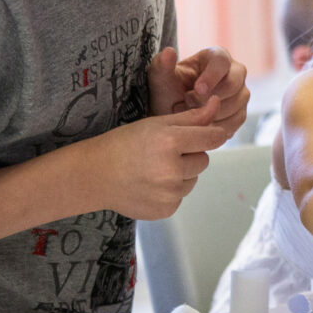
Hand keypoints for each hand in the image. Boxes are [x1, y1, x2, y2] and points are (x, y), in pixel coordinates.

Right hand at [89, 99, 232, 219]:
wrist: (94, 175)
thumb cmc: (125, 144)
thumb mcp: (156, 124)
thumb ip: (191, 117)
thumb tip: (217, 103)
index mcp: (170, 142)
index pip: (213, 138)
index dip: (212, 135)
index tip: (208, 134)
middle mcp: (172, 169)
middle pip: (204, 160)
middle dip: (190, 155)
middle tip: (163, 153)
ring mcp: (169, 193)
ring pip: (193, 179)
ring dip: (181, 174)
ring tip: (154, 169)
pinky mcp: (166, 209)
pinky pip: (181, 196)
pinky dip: (170, 191)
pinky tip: (150, 185)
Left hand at [149, 47, 249, 137]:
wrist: (174, 114)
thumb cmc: (168, 92)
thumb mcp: (161, 79)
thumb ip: (161, 65)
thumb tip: (168, 52)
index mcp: (218, 56)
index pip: (222, 62)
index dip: (211, 76)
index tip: (197, 89)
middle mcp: (235, 72)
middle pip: (233, 84)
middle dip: (208, 98)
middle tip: (186, 104)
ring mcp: (241, 94)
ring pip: (235, 105)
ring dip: (210, 113)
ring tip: (189, 114)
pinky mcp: (241, 113)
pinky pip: (235, 122)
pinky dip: (215, 126)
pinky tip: (199, 125)